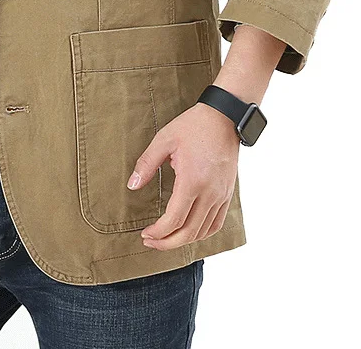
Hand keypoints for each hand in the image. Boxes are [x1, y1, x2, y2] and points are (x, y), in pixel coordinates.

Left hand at [127, 100, 240, 250]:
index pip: (174, 219)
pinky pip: (216, 223)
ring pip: (204, 231)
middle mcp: (210, 193)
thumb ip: (146, 164)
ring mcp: (221, 195)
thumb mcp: (164, 140)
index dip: (158, 232)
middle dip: (167, 243)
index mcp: (192, 181)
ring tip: (165, 239)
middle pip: (189, 232)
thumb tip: (132, 186)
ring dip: (183, 240)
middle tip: (150, 242)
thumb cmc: (193, 126)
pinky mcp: (227, 193)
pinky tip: (188, 231)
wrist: (224, 118)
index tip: (145, 234)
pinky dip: (202, 233)